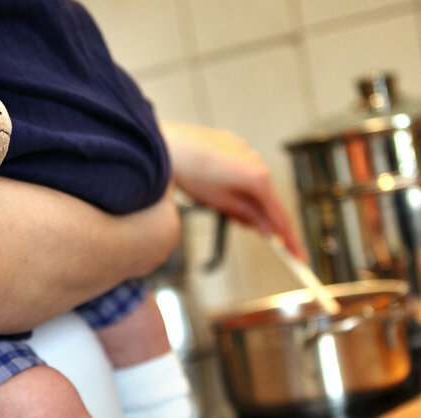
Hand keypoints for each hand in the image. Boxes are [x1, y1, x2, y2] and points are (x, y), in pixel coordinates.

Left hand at [162, 121, 305, 258]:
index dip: (290, 239)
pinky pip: (240, 167)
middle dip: (259, 217)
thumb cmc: (189, 172)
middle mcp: (256, 160)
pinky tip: (213, 183)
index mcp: (258, 177)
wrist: (165, 145)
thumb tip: (265, 228)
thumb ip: (246, 216)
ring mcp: (244, 149)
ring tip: (216, 202)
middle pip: (267, 198)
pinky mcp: (230, 143)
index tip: (297, 255)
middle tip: (242, 227)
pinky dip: (235, 181)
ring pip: (253, 182)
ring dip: (244, 198)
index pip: (280, 215)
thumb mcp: (220, 203)